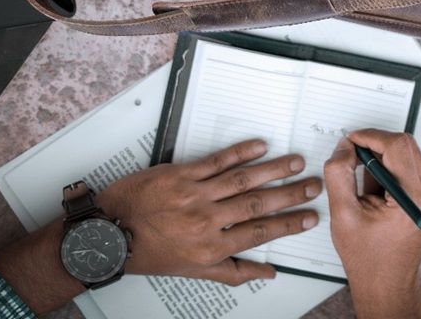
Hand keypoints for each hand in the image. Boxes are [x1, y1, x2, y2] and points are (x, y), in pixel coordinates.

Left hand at [100, 138, 320, 283]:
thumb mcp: (191, 271)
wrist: (107, 235)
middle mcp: (206, 221)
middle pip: (259, 204)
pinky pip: (217, 160)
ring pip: (243, 179)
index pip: (260, 233)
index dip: (288, 224)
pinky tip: (260, 146)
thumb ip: (232, 271)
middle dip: (291, 194)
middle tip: (313, 185)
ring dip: (273, 170)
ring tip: (295, 163)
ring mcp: (194, 195)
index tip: (308, 217)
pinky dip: (241, 152)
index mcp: (210, 247)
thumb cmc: (147, 253)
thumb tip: (265, 274)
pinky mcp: (180, 174)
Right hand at [323, 129, 420, 318]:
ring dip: (382, 158)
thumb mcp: (343, 215)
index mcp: (415, 200)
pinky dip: (388, 169)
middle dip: (375, 145)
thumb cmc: (368, 259)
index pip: (397, 147)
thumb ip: (339, 175)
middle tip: (352, 156)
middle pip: (405, 146)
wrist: (386, 283)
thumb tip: (344, 147)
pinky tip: (375, 192)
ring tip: (364, 187)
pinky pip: (409, 167)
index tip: (351, 139)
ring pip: (407, 154)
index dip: (370, 137)